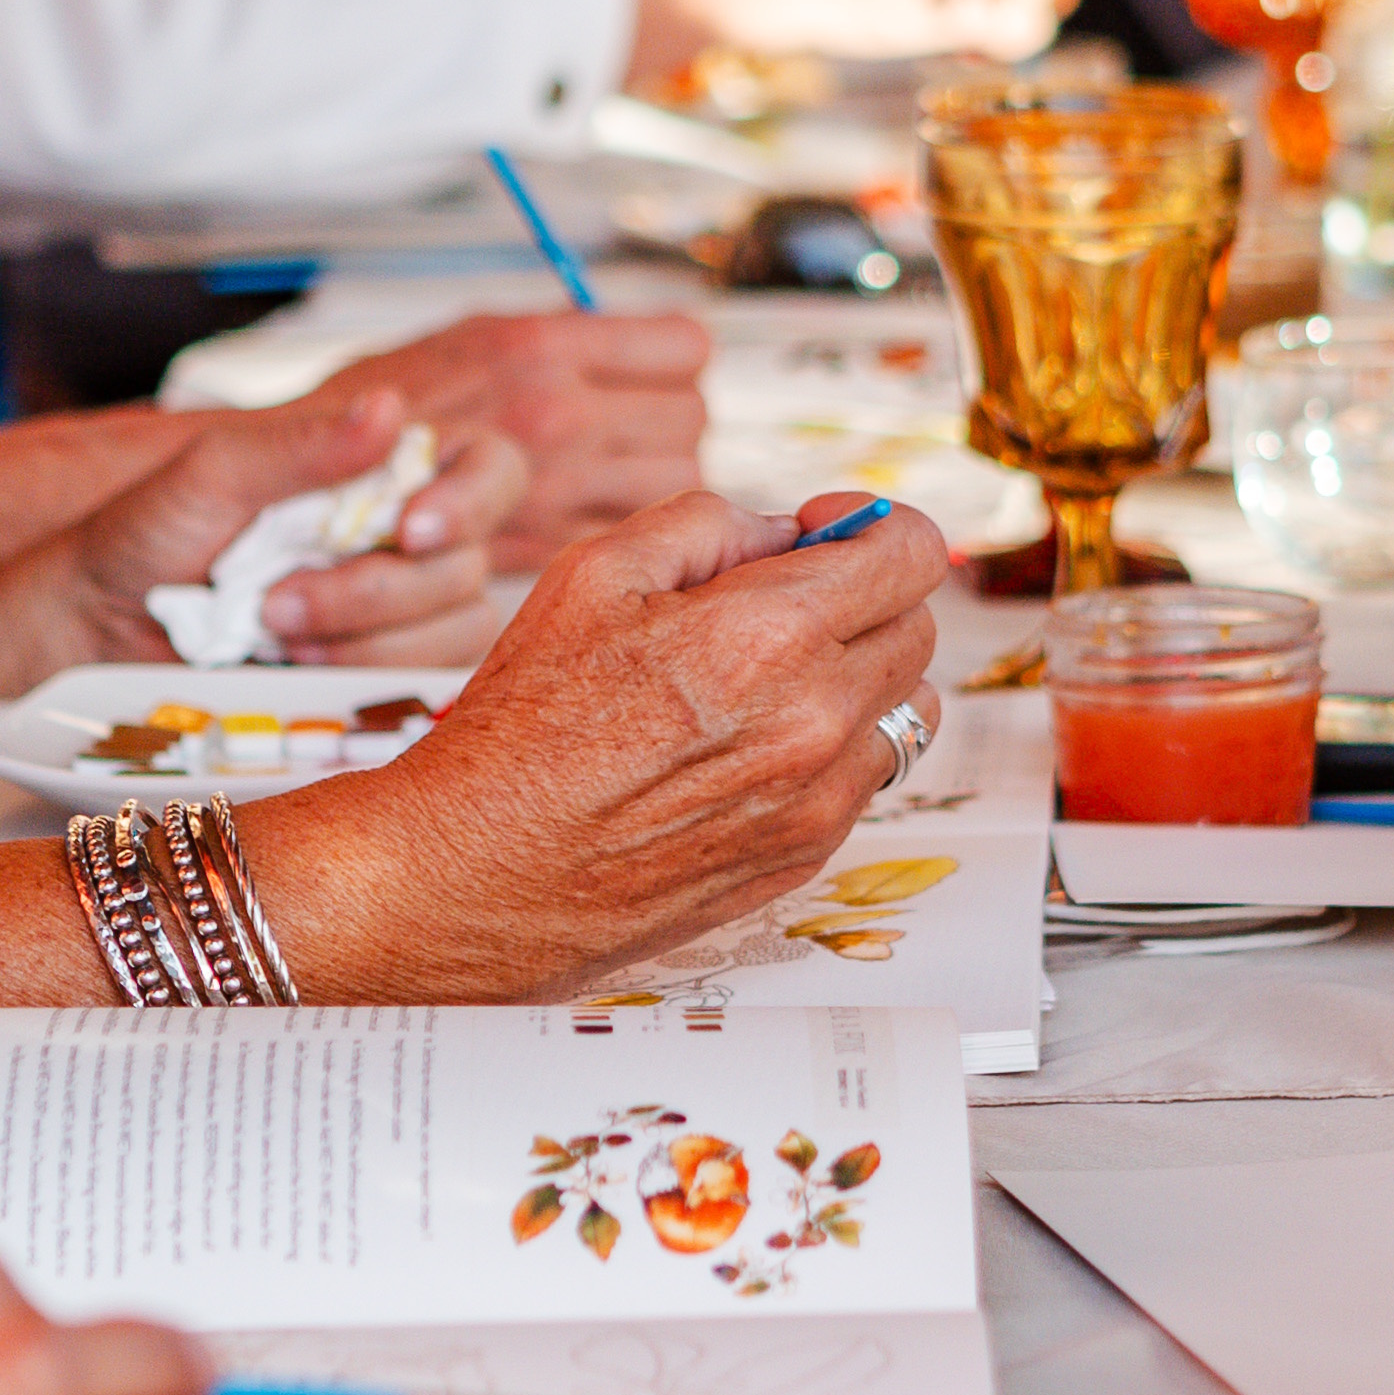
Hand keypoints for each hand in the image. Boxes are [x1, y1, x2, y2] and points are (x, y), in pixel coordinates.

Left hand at [0, 392, 525, 690]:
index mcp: (385, 471)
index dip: (471, 499)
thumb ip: (302, 445)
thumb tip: (389, 409)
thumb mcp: (214, 475)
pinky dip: (363, 682)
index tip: (411, 528)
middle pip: (467, 564)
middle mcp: (408, 539)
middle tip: (279, 602)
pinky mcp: (384, 681)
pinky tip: (301, 673)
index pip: (491, 467)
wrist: (94, 633)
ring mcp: (402, 615)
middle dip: (374, 590)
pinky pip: (422, 689)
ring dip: (364, 641)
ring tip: (277, 637)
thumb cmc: (147, 537)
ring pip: (452, 632)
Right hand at [236, 491, 947, 1001]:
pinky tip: (747, 739)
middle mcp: (814, 720)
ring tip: (770, 674)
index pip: (911, 553)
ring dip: (860, 674)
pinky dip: (832, 745)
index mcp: (768, 634)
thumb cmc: (519, 725)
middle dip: (866, 595)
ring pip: (904, 707)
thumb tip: (784, 529)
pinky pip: (865, 776)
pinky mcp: (803, 856)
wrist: (475, 871)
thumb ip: (707, 523)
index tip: (831, 530)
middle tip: (788, 596)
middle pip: (917, 627)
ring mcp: (817, 799)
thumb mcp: (593, 572)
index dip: (876, 524)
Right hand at [313, 313, 709, 569]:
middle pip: (692, 418)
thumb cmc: (387, 407)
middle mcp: (559, 413)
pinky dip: (623, 522)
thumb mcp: (474, 335)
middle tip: (639, 421)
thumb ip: (556, 339)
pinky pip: (629, 530)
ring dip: (657, 474)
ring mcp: (558, 485)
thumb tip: (627, 339)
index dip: (676, 360)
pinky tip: (586, 508)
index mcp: (541, 347)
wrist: (312, 487)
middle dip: (673, 421)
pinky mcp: (547, 545)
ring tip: (620, 467)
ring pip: (676, 481)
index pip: (682, 347)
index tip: (658, 367)